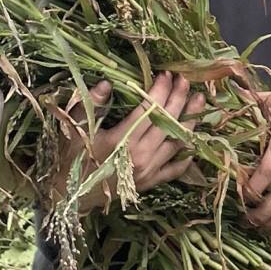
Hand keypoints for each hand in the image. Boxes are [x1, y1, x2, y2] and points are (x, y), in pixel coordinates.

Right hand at [66, 74, 204, 211]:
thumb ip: (92, 103)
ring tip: (199, 101)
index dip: (160, 90)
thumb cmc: (73, 157)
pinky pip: (177, 168)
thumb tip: (108, 82)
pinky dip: (188, 152)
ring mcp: (149, 171)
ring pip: (178, 143)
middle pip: (168, 122)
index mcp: (122, 140)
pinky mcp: (151, 182)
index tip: (166, 74)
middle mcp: (140, 156)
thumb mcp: (76, 127)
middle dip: (179, 98)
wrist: (71, 195)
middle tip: (186, 81)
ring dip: (190, 120)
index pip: (149, 109)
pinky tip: (194, 136)